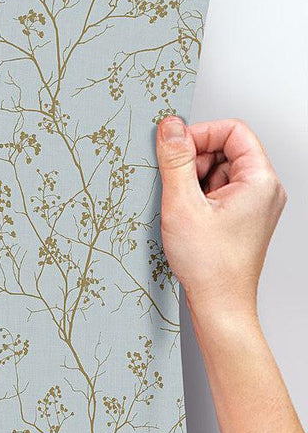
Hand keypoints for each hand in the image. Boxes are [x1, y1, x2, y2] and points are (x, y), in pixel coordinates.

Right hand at [155, 115, 286, 323]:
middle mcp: (264, 190)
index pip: (233, 131)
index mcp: (260, 180)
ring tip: (182, 210)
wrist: (220, 305)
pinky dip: (197, 199)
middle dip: (194, 161)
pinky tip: (186, 219)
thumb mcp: (182, 205)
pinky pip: (218, 194)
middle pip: (226, 151)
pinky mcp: (242, 220)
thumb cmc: (210, 265)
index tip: (174, 148)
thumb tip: (170, 127)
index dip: (200, 134)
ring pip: (219, 173)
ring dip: (193, 183)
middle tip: (174, 186)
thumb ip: (176, 161)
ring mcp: (254, 206)